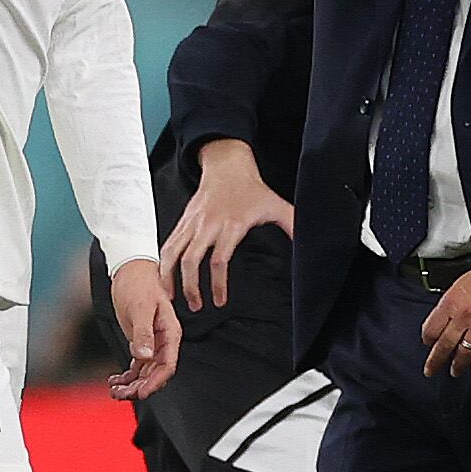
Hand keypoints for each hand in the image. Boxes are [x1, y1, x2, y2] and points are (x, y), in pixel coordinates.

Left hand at [106, 259, 181, 400]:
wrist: (130, 269)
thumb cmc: (138, 283)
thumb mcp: (140, 307)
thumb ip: (143, 332)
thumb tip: (144, 356)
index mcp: (170, 333)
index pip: (167, 365)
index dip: (155, 382)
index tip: (141, 393)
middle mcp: (163, 341)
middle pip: (156, 373)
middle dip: (140, 387)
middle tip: (121, 394)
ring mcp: (152, 342)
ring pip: (145, 372)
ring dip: (131, 385)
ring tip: (114, 391)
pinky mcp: (140, 341)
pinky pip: (136, 365)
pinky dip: (126, 376)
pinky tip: (114, 380)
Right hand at [161, 140, 294, 309]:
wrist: (227, 166)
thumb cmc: (250, 188)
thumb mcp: (275, 205)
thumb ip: (291, 225)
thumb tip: (306, 241)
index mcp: (230, 224)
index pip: (219, 260)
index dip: (218, 284)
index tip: (220, 300)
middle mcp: (207, 225)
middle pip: (191, 260)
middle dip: (190, 287)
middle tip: (195, 305)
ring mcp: (192, 223)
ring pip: (173, 253)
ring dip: (169, 277)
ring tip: (172, 297)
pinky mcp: (182, 222)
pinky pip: (168, 245)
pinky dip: (163, 263)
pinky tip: (164, 277)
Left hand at [421, 266, 470, 377]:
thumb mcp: (457, 287)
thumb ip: (448, 307)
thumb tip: (440, 326)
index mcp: (450, 303)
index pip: (431, 329)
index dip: (428, 339)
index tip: (428, 345)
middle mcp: (463, 316)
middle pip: (445, 344)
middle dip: (436, 360)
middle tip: (431, 370)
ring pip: (465, 351)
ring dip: (459, 364)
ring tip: (455, 371)